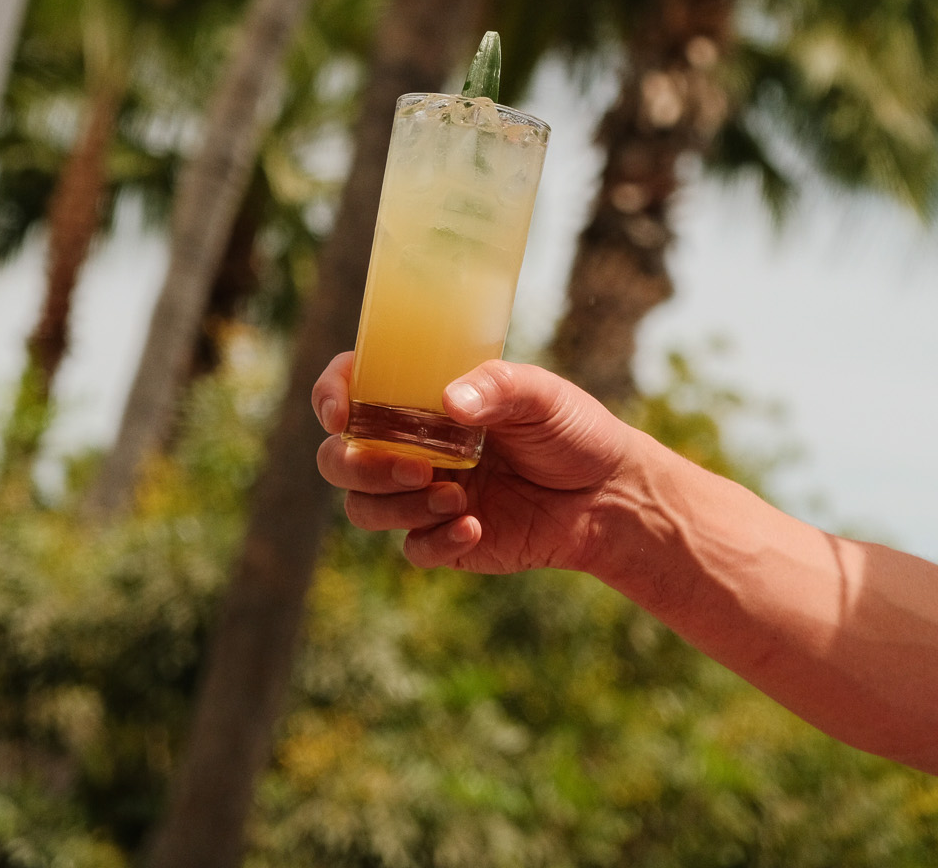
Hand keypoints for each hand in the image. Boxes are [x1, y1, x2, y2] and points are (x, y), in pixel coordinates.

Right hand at [313, 353, 638, 572]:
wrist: (607, 495)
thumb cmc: (570, 429)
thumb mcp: (540, 394)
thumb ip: (497, 388)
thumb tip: (450, 402)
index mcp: (421, 398)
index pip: (350, 388)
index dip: (330, 396)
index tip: (341, 413)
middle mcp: (410, 446)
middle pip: (338, 459)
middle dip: (361, 467)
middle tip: (416, 470)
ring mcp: (422, 495)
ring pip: (363, 508)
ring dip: (398, 506)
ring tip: (459, 497)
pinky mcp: (444, 539)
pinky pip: (412, 549)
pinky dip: (435, 541)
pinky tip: (476, 528)